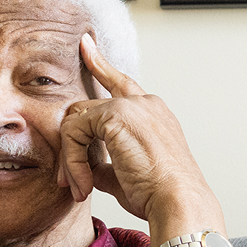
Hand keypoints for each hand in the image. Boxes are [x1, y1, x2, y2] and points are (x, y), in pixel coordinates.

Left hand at [56, 35, 221, 233]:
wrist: (178, 200)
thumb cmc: (160, 194)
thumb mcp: (127, 174)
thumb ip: (104, 162)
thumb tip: (85, 165)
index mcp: (153, 113)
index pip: (121, 84)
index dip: (101, 66)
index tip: (86, 46)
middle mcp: (144, 103)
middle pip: (87, 106)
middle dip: (70, 142)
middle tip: (68, 178)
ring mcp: (130, 106)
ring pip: (77, 122)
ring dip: (71, 158)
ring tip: (80, 188)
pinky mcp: (115, 115)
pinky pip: (75, 133)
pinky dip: (72, 161)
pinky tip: (84, 183)